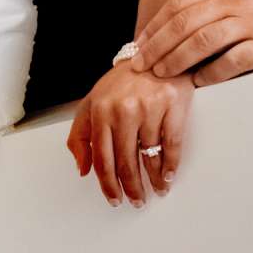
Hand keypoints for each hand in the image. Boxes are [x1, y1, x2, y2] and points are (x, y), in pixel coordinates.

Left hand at [67, 62, 191, 207]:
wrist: (153, 51)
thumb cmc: (122, 83)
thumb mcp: (92, 103)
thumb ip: (80, 135)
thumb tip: (83, 170)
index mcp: (100, 111)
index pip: (101, 158)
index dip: (108, 184)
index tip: (114, 198)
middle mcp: (123, 110)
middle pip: (126, 162)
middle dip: (131, 188)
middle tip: (137, 201)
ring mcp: (149, 107)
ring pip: (150, 155)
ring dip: (154, 180)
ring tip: (157, 191)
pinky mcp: (173, 104)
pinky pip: (172, 143)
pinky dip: (171, 164)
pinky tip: (169, 175)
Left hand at [134, 0, 252, 83]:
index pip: (182, 1)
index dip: (156, 23)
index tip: (142, 39)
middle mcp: (240, 0)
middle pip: (185, 24)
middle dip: (158, 46)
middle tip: (141, 63)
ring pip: (203, 44)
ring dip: (177, 61)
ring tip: (163, 74)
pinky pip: (232, 63)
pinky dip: (212, 74)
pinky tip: (199, 81)